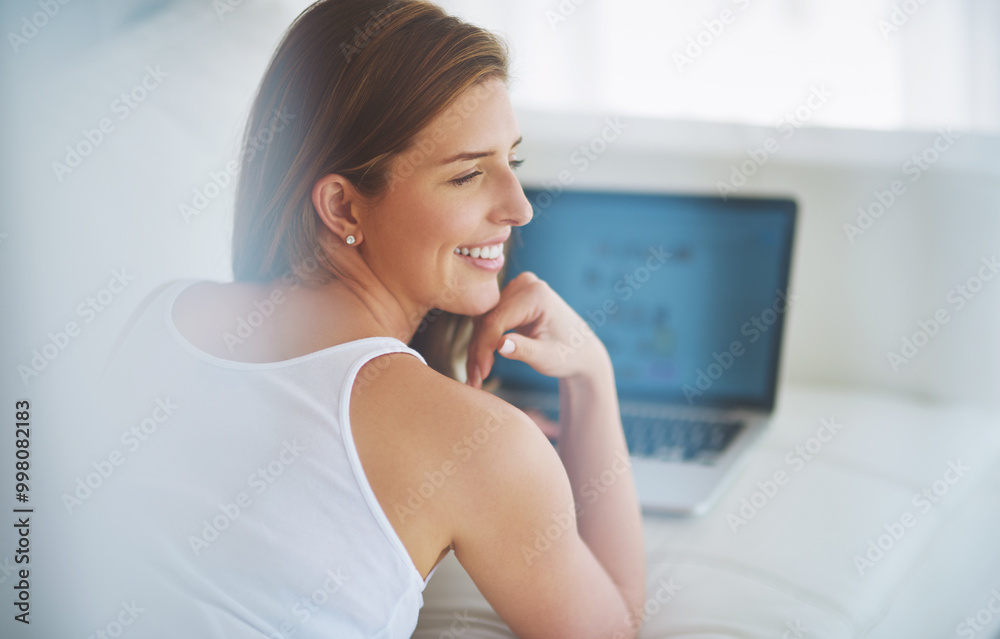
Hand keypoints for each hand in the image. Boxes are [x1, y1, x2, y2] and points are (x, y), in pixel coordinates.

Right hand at [465, 271, 609, 388]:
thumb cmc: (568, 355)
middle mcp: (525, 284)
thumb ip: (524, 350)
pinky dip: (484, 340)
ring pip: (483, 319)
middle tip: (474, 379)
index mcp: (536, 294)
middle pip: (487, 319)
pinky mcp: (511, 297)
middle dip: (478, 350)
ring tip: (476, 376)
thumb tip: (500, 345)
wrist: (581, 350)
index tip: (478, 375)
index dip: (483, 348)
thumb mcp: (547, 357)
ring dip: (478, 347)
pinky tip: (481, 362)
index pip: (496, 320)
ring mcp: (517, 288)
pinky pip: (488, 318)